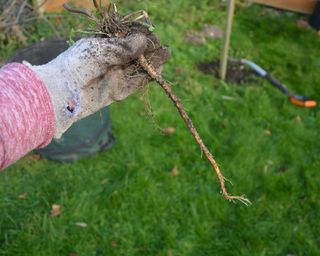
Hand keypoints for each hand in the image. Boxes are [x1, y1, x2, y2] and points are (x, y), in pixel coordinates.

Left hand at [30, 31, 169, 137]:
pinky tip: (157, 70)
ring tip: (165, 55)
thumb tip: (144, 41)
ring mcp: (113, 77)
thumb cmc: (76, 65)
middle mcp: (109, 62)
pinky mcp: (116, 93)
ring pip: (137, 70)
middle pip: (134, 55)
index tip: (151, 38)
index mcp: (102, 47)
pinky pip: (134, 84)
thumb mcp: (99, 50)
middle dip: (149, 52)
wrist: (62, 93)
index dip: (140, 38)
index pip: (126, 40)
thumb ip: (122, 47)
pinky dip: (146, 78)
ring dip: (151, 64)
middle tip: (164, 49)